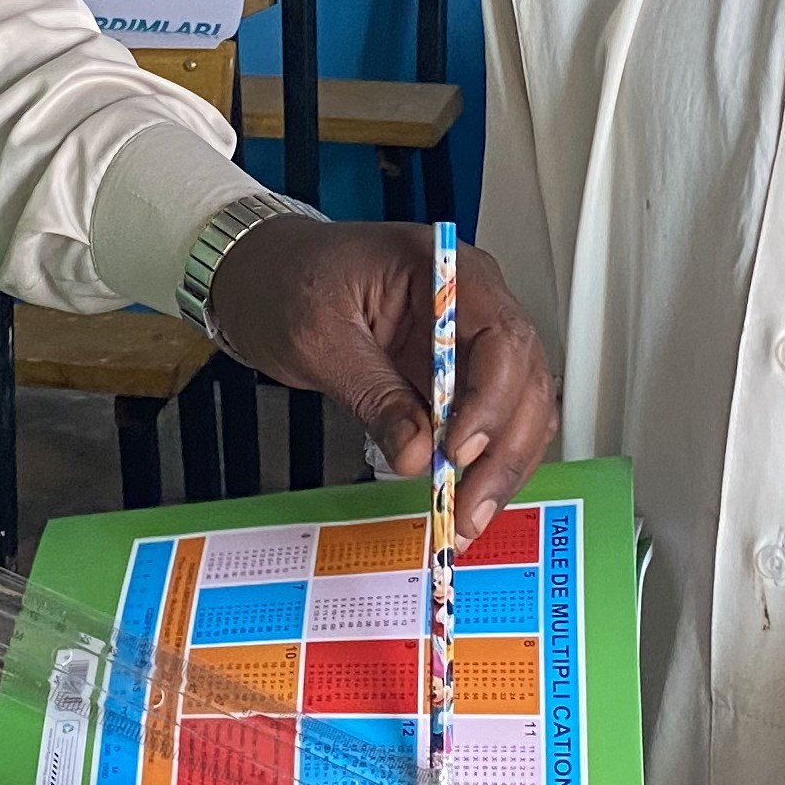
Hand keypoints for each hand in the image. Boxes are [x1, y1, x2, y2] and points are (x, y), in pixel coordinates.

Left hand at [201, 217, 558, 540]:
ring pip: (518, 407)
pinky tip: (464, 495)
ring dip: (501, 465)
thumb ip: (372, 394)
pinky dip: (483, 461)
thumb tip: (417, 453)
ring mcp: (465, 339)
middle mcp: (470, 302)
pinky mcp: (453, 374)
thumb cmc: (287, 281)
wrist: (262, 274)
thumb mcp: (318, 338)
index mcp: (445, 269)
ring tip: (469, 515)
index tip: (458, 450)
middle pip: (523, 378)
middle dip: (505, 449)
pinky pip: (488, 419)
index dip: (492, 399)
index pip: (500, 336)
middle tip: (471, 506)